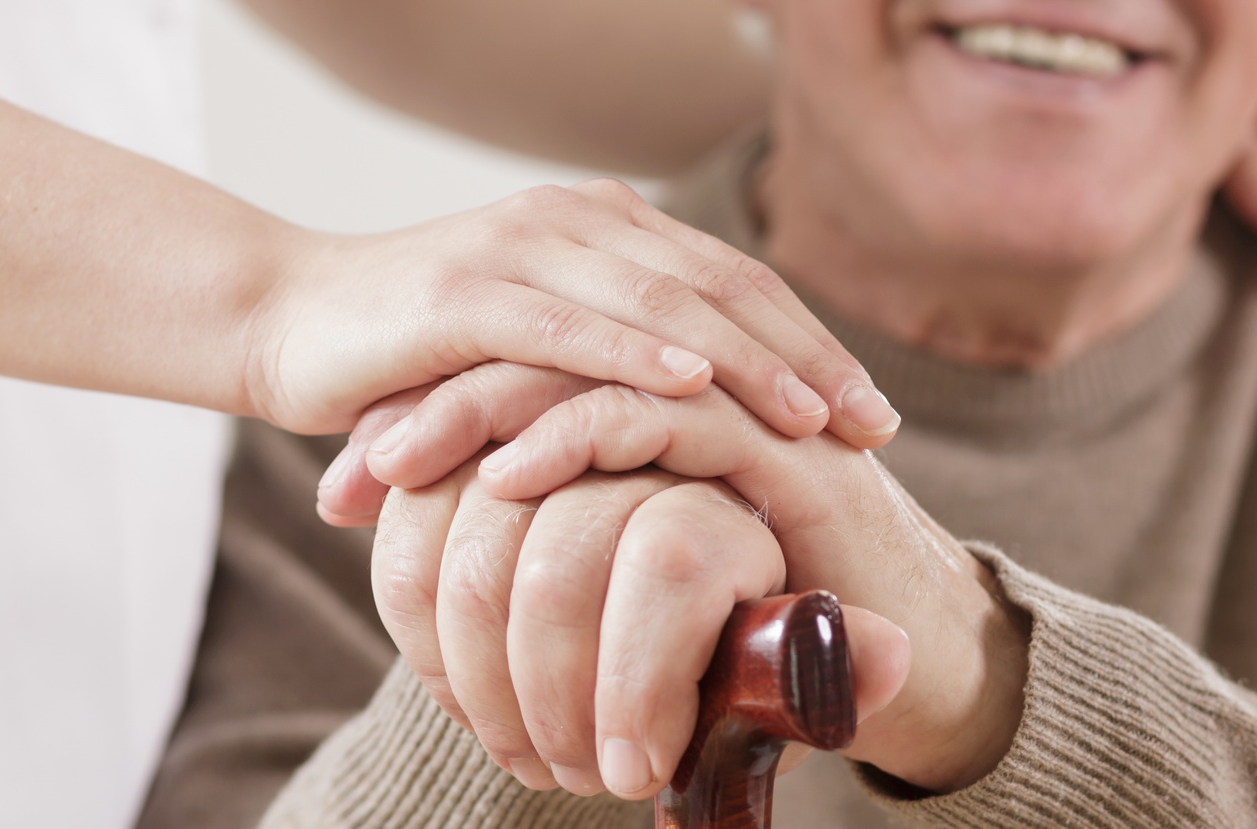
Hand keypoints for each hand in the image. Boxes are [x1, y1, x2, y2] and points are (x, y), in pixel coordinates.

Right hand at [248, 179, 898, 449]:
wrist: (283, 324)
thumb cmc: (416, 361)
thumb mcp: (537, 360)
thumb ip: (613, 372)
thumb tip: (715, 444)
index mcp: (602, 227)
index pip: (733, 280)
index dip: (810, 341)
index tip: (873, 411)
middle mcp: (572, 220)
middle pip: (719, 285)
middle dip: (804, 356)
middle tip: (872, 425)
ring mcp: (518, 249)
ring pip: (659, 302)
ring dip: (744, 361)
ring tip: (810, 417)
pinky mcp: (463, 293)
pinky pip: (566, 326)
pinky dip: (634, 358)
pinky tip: (692, 391)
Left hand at [371, 363, 1029, 795]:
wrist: (903, 660)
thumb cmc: (768, 627)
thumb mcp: (644, 578)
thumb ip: (577, 542)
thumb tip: (468, 558)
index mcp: (669, 389)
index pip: (531, 361)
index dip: (438, 406)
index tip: (356, 464)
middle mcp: (705, 374)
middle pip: (542, 345)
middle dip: (435, 399)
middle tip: (354, 453)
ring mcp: (745, 397)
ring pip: (586, 364)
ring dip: (478, 410)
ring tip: (395, 461)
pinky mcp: (779, 440)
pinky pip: (658, 414)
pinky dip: (571, 436)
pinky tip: (504, 477)